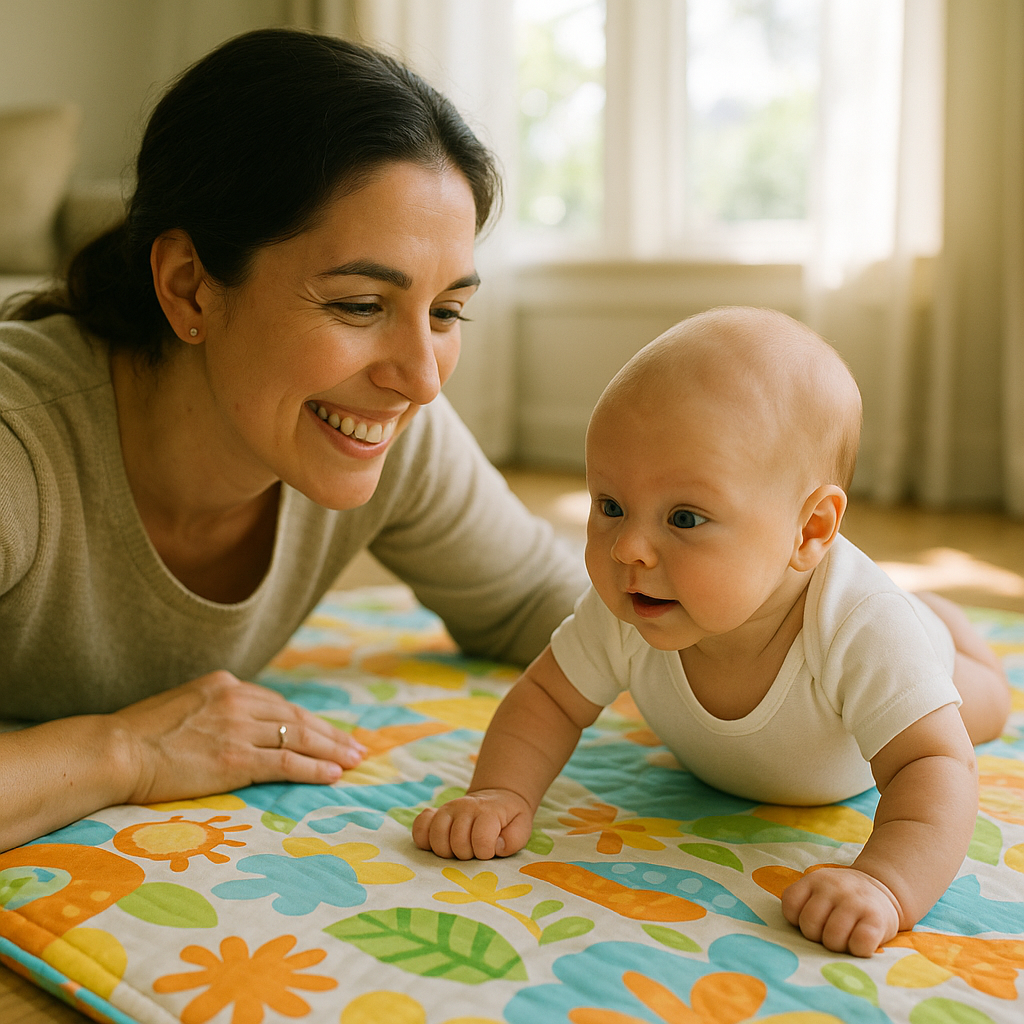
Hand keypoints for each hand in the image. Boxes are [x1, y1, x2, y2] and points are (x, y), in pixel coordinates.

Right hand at [113, 671, 365, 803]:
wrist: (114, 750)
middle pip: (297, 718)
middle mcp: (238, 700)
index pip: (279, 704)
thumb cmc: (138, 737)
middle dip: (330, 734)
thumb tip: (234, 728)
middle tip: (355, 747)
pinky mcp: (236, 758)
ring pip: (300, 738)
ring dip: (331, 751)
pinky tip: (333, 775)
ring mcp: (239, 728)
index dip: (308, 720)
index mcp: (226, 685)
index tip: (328, 731)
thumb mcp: (183, 708)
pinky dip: (314, 769)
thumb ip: (215, 712)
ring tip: (354, 761)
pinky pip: (287, 763)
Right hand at [413, 788, 533, 859]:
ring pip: (435, 837)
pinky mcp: (434, 814)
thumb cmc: (509, 819)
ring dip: (446, 851)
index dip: (485, 852)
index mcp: (487, 811)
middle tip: (474, 852)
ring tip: (458, 850)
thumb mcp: (521, 828)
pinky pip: (419, 827)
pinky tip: (436, 844)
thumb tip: (495, 847)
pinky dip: (424, 839)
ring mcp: (447, 810)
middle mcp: (464, 807)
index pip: (480, 839)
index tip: (489, 852)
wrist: (497, 799)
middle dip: (466, 855)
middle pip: (456, 842)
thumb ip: (513, 840)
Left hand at [781, 867, 900, 956]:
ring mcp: (855, 902)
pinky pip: (859, 944)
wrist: (883, 887)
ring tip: (845, 937)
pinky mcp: (876, 920)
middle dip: (817, 936)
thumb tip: (790, 939)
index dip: (797, 920)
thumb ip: (803, 903)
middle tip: (830, 932)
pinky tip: (861, 942)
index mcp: (814, 880)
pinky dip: (858, 950)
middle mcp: (833, 887)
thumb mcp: (819, 888)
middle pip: (809, 926)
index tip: (812, 920)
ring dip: (838, 945)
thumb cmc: (842, 897)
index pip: (790, 905)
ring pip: (832, 939)